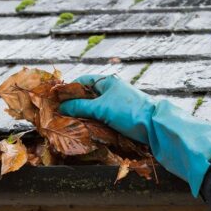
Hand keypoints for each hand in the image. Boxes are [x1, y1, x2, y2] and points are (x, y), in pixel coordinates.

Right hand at [60, 74, 210, 196]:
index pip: (82, 82)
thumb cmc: (129, 111)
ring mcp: (115, 104)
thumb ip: (80, 107)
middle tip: (59, 115)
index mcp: (107, 82)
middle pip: (86, 96)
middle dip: (74, 105)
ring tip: (69, 123)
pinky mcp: (119, 117)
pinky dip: (92, 122)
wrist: (155, 126)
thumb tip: (60, 108)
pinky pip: (101, 117)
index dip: (68, 90)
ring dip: (83, 115)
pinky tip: (85, 129)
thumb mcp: (101, 108)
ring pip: (93, 108)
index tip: (55, 101)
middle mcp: (111, 91)